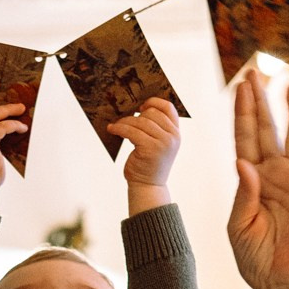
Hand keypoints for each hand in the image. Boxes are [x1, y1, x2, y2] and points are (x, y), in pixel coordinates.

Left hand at [108, 97, 179, 216]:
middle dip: (136, 117)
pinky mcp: (150, 148)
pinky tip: (112, 129)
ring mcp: (163, 143)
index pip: (168, 108)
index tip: (141, 107)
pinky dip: (119, 128)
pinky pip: (131, 131)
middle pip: (151, 114)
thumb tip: (138, 110)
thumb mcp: (158, 144)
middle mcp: (172, 137)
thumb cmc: (149, 165)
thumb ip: (156, 128)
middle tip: (124, 122)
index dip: (154, 102)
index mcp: (176, 134)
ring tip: (116, 126)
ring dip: (125, 122)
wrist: (148, 186)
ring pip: (140, 122)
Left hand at [227, 72, 288, 288]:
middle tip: (252, 72)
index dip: (241, 113)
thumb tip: (242, 162)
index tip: (238, 88)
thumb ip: (242, 193)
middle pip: (264, 129)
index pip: (244, 139)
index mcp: (250, 180)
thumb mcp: (239, 226)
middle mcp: (273, 173)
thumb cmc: (256, 257)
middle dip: (258, 101)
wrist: (282, 279)